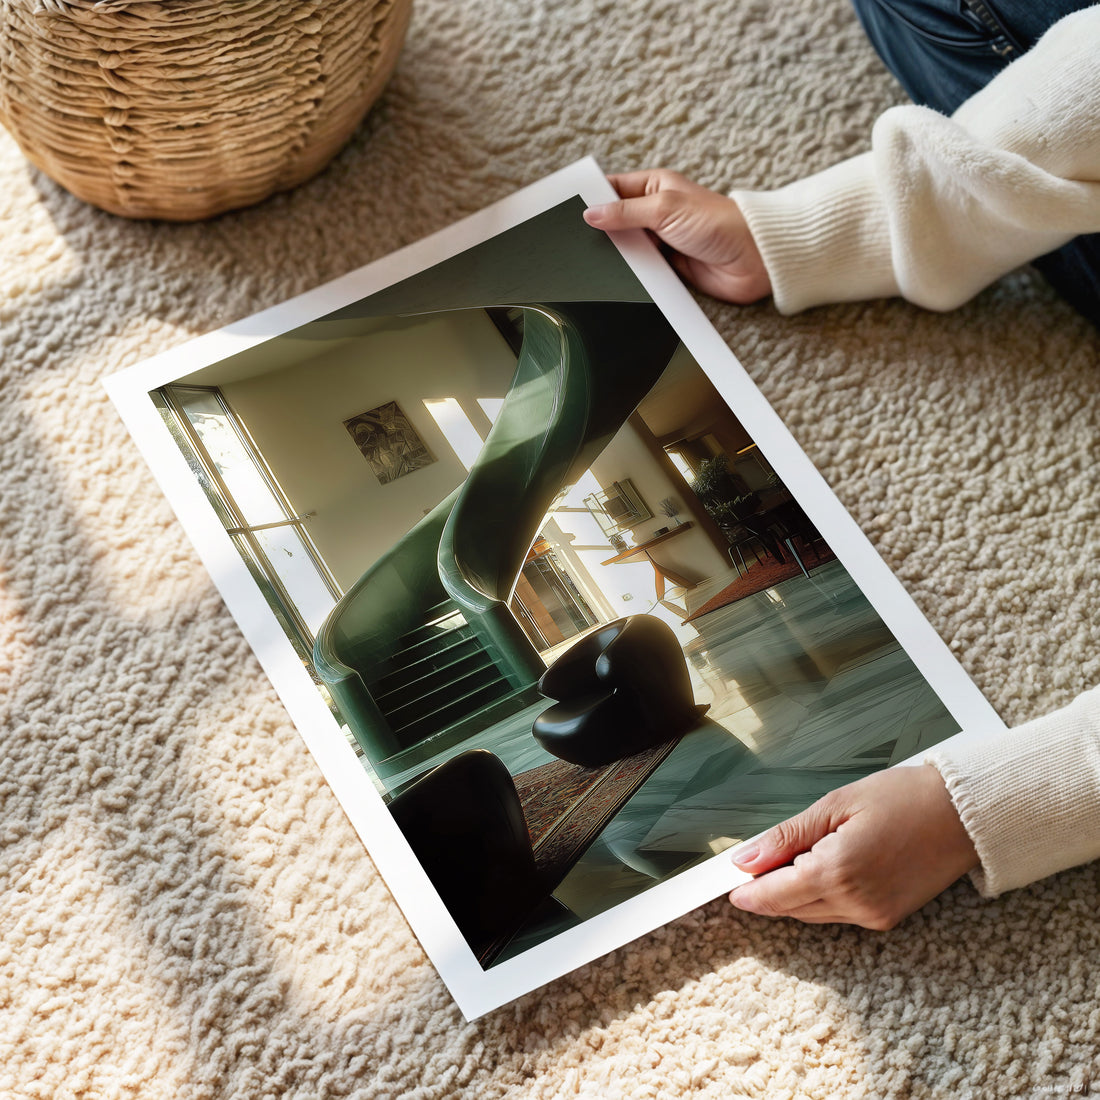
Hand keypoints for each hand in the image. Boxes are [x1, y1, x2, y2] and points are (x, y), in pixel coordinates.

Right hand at [583, 169, 770, 303]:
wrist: (752, 260)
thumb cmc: (718, 223)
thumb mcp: (665, 209)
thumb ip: (625, 213)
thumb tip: (591, 214)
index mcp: (654, 186)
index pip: (612, 189)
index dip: (591, 197)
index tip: (567, 208)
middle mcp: (655, 212)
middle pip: (615, 221)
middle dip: (599, 230)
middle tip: (573, 239)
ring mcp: (660, 241)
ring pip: (625, 248)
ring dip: (614, 255)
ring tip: (591, 260)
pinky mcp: (667, 267)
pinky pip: (640, 270)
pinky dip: (630, 274)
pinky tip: (616, 278)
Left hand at [728, 765, 979, 929]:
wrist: (963, 814)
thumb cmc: (903, 798)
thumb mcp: (835, 805)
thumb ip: (787, 837)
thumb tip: (746, 859)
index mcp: (837, 871)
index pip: (775, 895)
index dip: (749, 892)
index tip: (730, 888)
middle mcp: (855, 903)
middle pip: (791, 908)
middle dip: (769, 891)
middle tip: (754, 866)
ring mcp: (874, 916)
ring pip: (813, 914)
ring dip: (794, 894)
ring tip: (789, 861)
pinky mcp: (888, 918)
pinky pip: (838, 914)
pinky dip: (821, 897)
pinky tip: (820, 869)